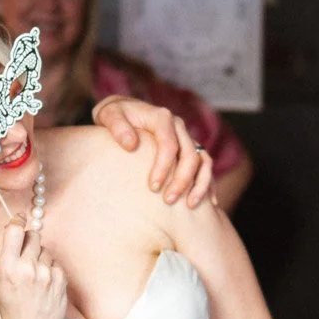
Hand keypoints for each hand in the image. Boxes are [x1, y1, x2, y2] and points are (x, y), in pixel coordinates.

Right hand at [0, 220, 68, 318]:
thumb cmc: (12, 310)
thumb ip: (6, 260)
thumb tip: (15, 237)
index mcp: (8, 268)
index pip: (15, 231)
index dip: (17, 222)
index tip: (18, 220)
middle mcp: (28, 268)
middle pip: (33, 235)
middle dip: (29, 241)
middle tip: (26, 253)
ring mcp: (47, 273)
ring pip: (45, 250)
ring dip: (40, 257)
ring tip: (35, 276)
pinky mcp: (61, 279)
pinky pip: (55, 263)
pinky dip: (50, 268)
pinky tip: (45, 283)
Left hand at [92, 95, 213, 206]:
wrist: (124, 112)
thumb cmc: (115, 116)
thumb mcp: (109, 115)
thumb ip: (118, 127)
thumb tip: (131, 144)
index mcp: (162, 118)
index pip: (169, 144)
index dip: (164, 167)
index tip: (153, 187)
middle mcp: (178, 126)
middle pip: (190, 155)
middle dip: (182, 181)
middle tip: (168, 201)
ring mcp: (186, 137)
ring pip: (203, 161)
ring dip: (200, 185)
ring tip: (190, 207)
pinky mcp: (190, 148)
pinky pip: (206, 166)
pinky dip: (208, 184)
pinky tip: (208, 204)